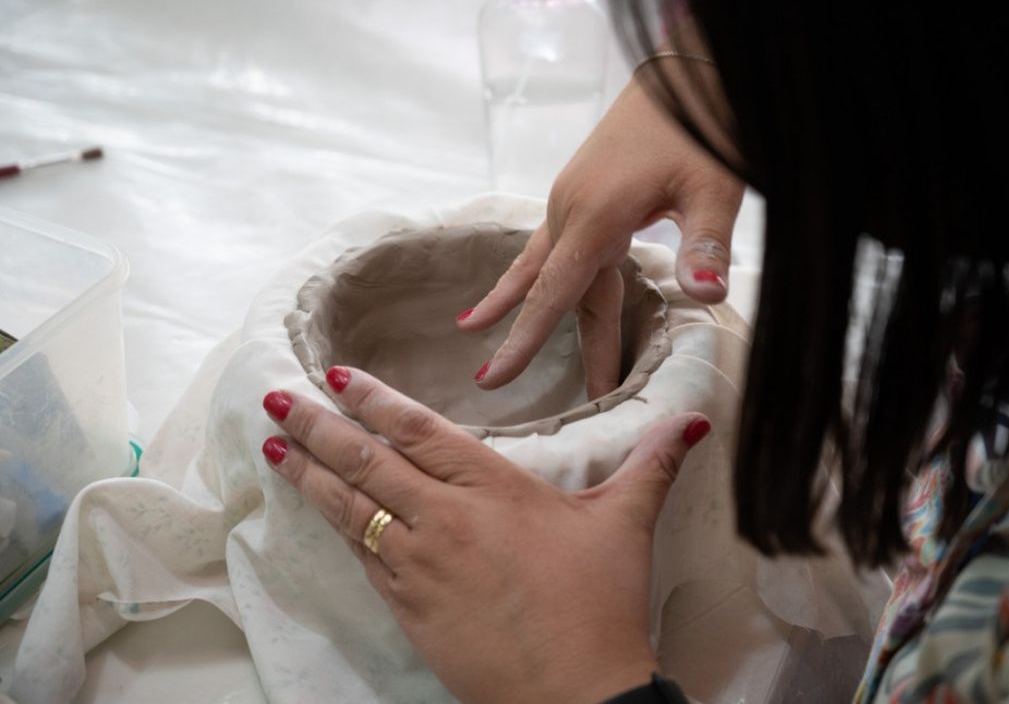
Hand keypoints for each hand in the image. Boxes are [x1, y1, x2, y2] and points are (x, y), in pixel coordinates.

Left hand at [260, 367, 710, 703]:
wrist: (573, 694)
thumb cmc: (600, 604)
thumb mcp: (626, 524)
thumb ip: (651, 463)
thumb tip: (692, 421)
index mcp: (495, 487)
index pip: (421, 430)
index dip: (376, 400)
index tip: (338, 375)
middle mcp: (447, 518)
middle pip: (369, 462)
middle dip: (320, 426)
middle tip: (278, 397)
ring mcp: (420, 565)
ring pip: (352, 508)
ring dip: (309, 473)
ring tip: (275, 444)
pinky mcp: (408, 608)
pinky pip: (362, 556)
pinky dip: (334, 526)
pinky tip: (318, 510)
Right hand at [459, 74, 744, 397]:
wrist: (683, 68)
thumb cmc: (701, 125)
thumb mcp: (713, 186)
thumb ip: (705, 243)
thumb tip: (708, 298)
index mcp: (596, 215)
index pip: (553, 293)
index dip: (524, 338)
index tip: (495, 377)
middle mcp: (571, 209)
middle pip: (553, 291)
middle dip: (534, 341)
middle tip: (502, 387)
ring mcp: (570, 198)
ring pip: (545, 267)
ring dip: (522, 305)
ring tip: (476, 332)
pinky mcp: (579, 191)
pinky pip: (547, 244)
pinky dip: (528, 271)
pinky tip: (512, 285)